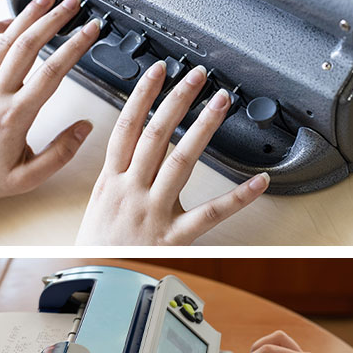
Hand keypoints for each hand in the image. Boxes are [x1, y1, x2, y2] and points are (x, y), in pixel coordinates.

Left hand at [0, 0, 100, 233]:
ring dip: (26, 15)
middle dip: (54, 20)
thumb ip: (62, 152)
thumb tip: (85, 128)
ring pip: (3, 40)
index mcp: (16, 116)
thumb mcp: (32, 177)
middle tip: (73, 4)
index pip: (52, 72)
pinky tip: (6, 21)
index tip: (90, 31)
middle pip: (28, 45)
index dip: (74, 47)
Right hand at [75, 61, 268, 243]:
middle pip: (156, 134)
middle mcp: (132, 190)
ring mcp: (154, 211)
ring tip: (221, 102)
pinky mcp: (175, 236)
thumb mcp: (99, 200)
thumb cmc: (98, 243)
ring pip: (181, 161)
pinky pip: (212, 213)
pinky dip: (238, 196)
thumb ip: (120, 170)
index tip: (159, 71)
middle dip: (177, 100)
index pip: (127, 125)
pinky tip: (259, 181)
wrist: (93, 281)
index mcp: (112, 179)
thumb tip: (136, 140)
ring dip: (204, 127)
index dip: (143, 94)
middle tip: (198, 76)